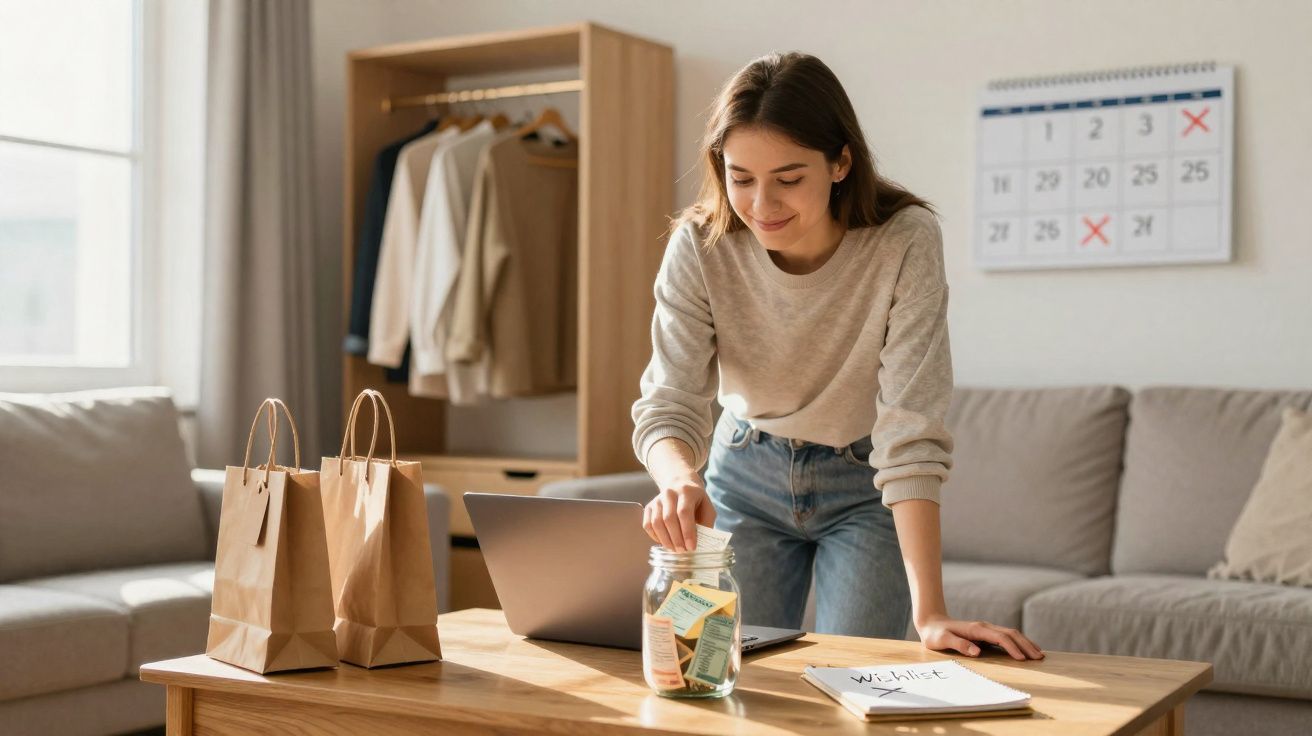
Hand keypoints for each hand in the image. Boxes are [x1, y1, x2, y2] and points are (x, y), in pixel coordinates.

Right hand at [642, 473, 714, 551]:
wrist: (680, 483)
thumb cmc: (696, 500)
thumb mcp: (707, 507)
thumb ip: (706, 523)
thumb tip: (702, 543)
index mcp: (686, 491)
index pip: (684, 513)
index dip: (687, 532)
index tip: (691, 547)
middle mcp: (669, 493)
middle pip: (669, 519)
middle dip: (676, 539)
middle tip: (683, 551)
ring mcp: (657, 500)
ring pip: (656, 523)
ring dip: (665, 540)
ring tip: (675, 549)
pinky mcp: (649, 507)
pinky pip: (648, 525)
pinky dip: (655, 537)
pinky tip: (665, 542)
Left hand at [916, 613, 1044, 660]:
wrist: (931, 622)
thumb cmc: (935, 633)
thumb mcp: (943, 640)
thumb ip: (959, 645)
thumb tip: (977, 651)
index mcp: (977, 629)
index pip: (1000, 637)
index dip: (1012, 648)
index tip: (1023, 659)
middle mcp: (984, 627)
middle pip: (1011, 634)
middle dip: (1026, 645)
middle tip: (1040, 658)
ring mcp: (986, 629)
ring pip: (1011, 634)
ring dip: (1025, 643)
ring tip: (1039, 654)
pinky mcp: (986, 633)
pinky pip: (1006, 637)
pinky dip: (1019, 642)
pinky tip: (1025, 649)